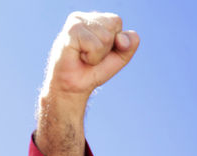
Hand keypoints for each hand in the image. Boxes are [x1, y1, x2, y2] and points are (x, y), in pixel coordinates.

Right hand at [36, 12, 138, 155]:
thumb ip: (126, 47)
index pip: (117, 22)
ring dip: (97, 54)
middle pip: (113, 23)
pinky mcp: (66, 36)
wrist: (67, 95)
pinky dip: (89, 56)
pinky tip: (76, 62)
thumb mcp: (113, 62)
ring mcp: (72, 26)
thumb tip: (130, 37)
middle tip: (89, 62)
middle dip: (107, 49)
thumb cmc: (87, 78)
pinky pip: (93, 41)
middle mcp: (80, 19)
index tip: (97, 59)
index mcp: (91, 21)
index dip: (115, 43)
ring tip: (82, 63)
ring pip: (104, 34)